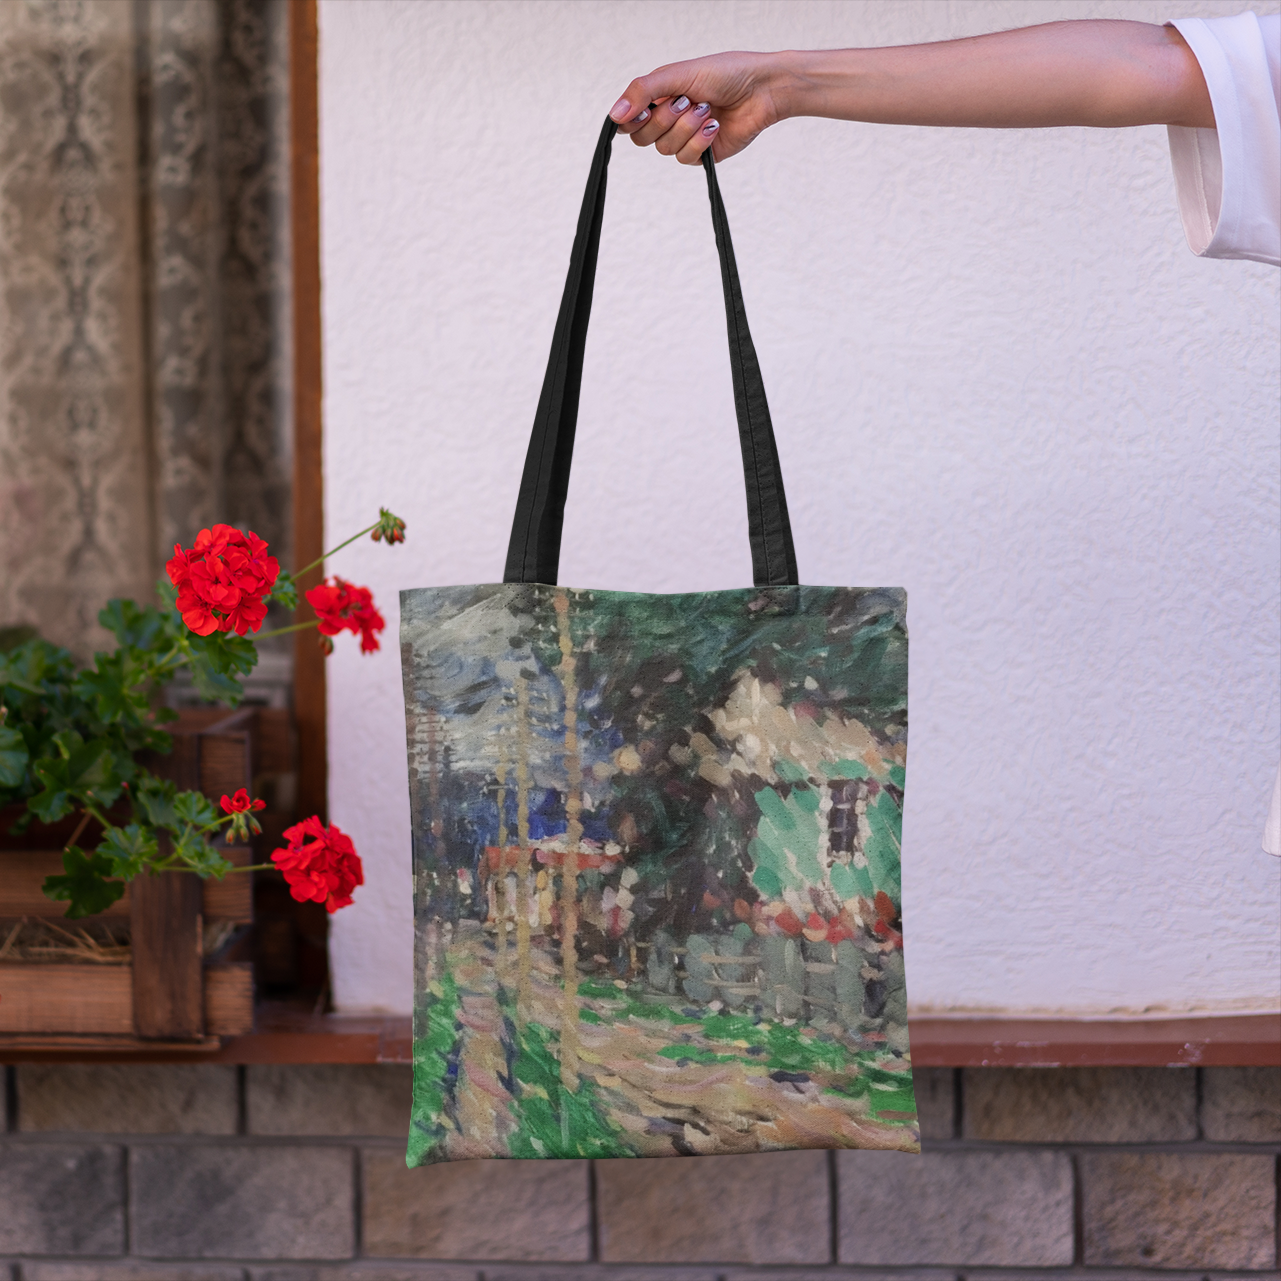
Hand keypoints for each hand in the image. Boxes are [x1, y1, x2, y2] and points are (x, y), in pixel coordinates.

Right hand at [609, 52, 788, 164]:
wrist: (761, 89)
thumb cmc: (724, 73)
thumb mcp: (678, 74)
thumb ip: (643, 91)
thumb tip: (614, 115)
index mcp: (659, 98)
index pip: (629, 121)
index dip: (632, 120)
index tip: (644, 110)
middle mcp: (669, 120)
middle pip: (643, 139)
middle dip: (664, 120)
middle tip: (686, 101)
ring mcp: (685, 138)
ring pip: (665, 149)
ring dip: (686, 128)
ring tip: (707, 109)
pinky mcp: (702, 154)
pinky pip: (686, 158)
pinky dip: (700, 141)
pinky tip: (715, 125)